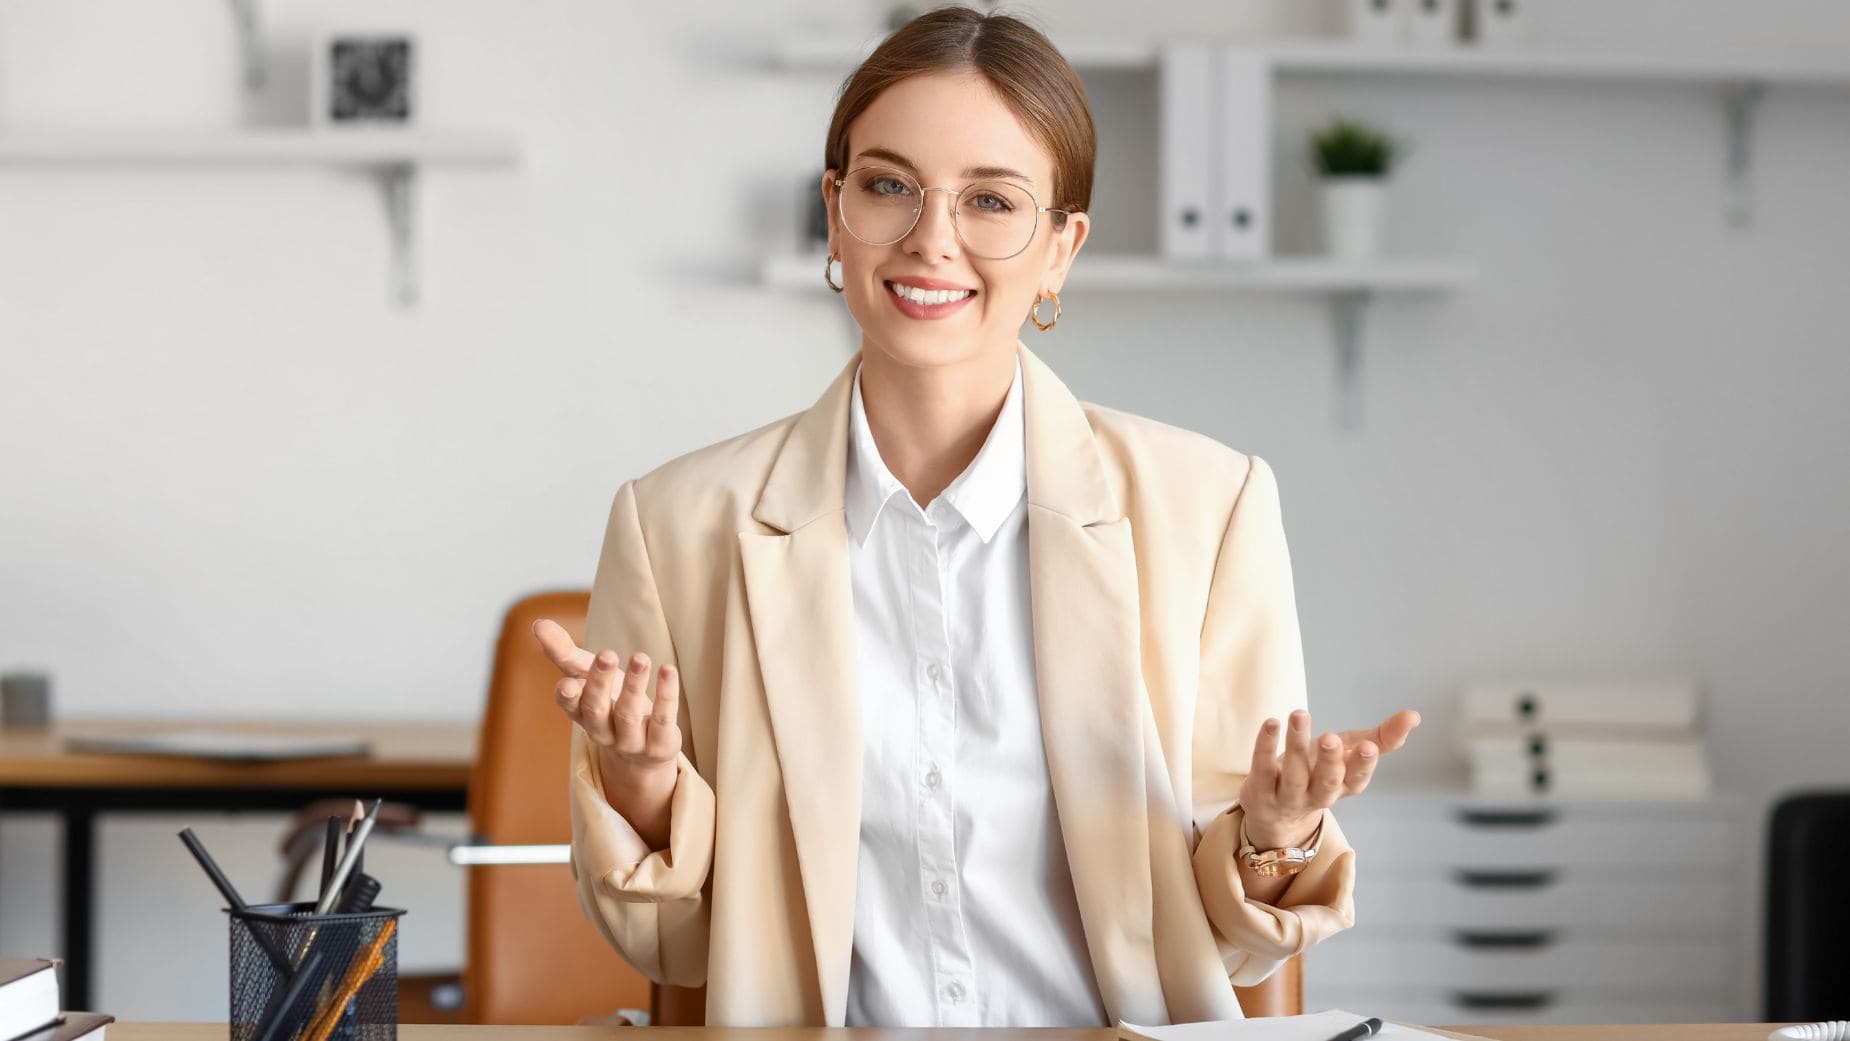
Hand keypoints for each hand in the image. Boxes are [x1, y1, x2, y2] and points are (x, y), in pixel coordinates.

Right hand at [533, 618, 679, 847]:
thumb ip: (564, 652)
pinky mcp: (660, 745)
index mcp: (582, 712)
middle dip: (601, 682)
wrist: (645, 752)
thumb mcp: (589, 677)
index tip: (568, 682)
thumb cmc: (612, 703)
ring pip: (629, 715)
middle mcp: (603, 730)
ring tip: (640, 657)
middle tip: (607, 654)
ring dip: (634, 685)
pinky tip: (668, 670)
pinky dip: (665, 696)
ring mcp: (631, 741)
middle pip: (597, 708)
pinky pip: (662, 720)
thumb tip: (537, 623)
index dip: (569, 696)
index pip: (571, 705)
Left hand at [1238, 707, 1420, 848]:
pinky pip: (1262, 769)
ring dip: (1295, 745)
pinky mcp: (1259, 792)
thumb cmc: (1318, 773)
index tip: (1368, 747)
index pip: (1357, 780)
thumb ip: (1383, 737)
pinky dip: (1265, 747)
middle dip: (1330, 762)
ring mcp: (1287, 797)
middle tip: (1330, 738)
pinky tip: (1271, 723)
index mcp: (1343, 786)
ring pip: (1293, 775)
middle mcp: (1318, 796)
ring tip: (1299, 715)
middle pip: (1326, 783)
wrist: (1274, 812)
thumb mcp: (1350, 754)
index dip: (1362, 766)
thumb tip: (1414, 715)